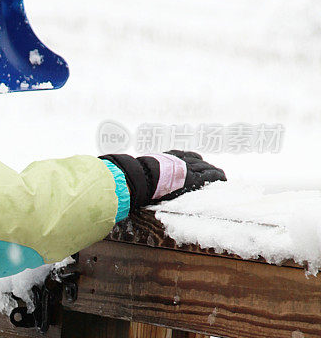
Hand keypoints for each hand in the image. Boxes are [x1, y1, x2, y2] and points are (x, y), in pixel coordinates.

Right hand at [100, 150, 225, 208]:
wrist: (140, 178)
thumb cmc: (135, 176)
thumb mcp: (137, 169)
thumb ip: (135, 170)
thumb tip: (114, 169)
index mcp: (168, 157)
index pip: (186, 156)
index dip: (193, 162)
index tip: (197, 165)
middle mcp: (180, 159)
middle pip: (198, 161)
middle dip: (206, 168)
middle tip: (213, 174)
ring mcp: (188, 168)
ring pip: (207, 168)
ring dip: (213, 173)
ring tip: (220, 179)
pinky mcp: (194, 178)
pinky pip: (211, 176)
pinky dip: (218, 178)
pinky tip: (223, 181)